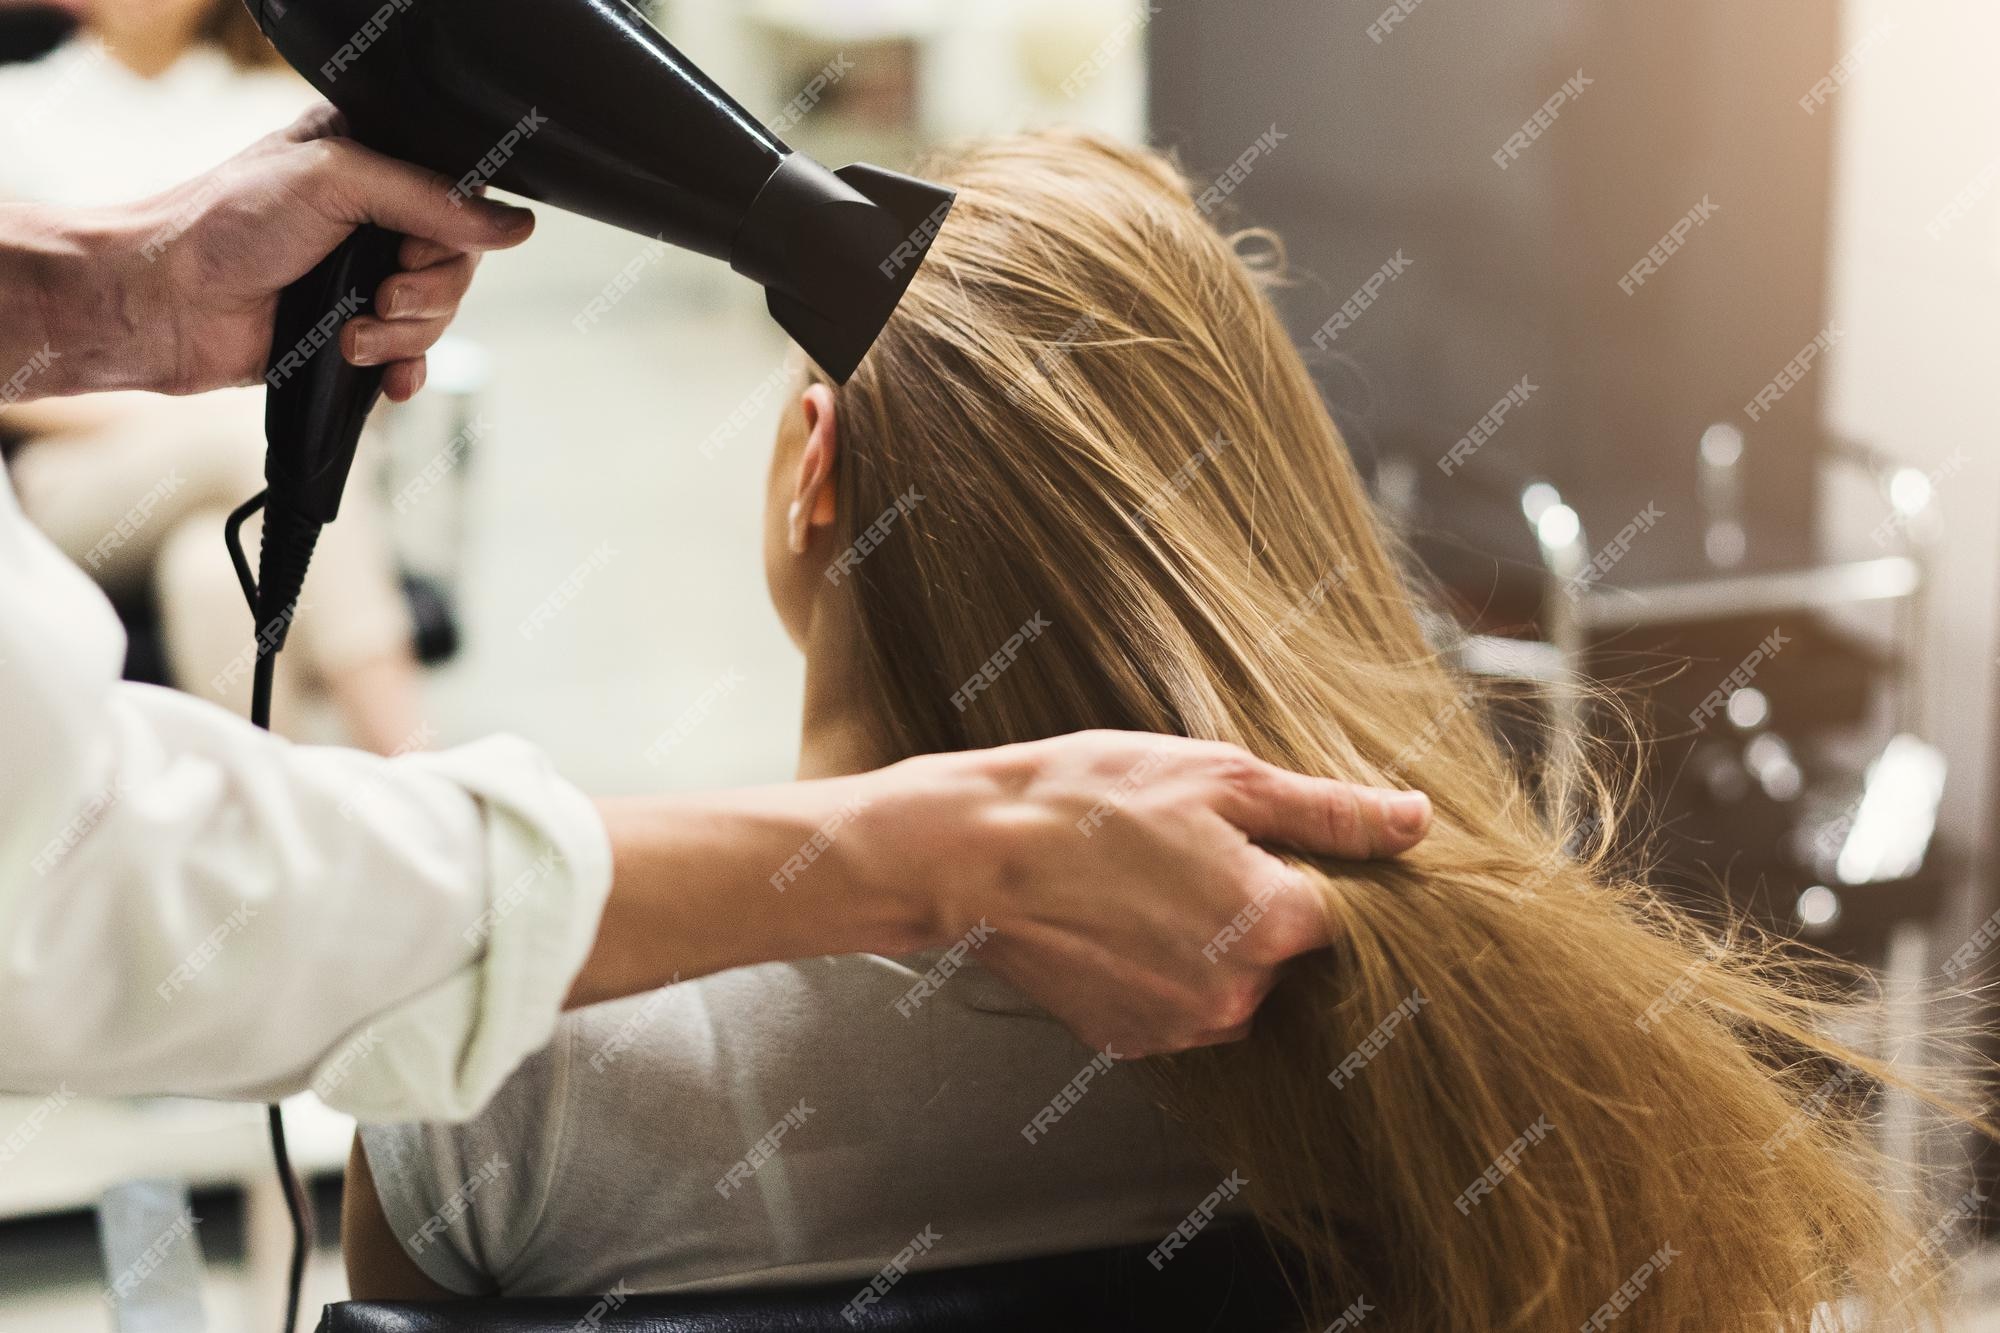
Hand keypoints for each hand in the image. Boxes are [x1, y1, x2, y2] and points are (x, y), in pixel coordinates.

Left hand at [37, 105, 533, 399]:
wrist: (163, 303)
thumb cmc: (223, 224)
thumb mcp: (336, 182)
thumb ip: (431, 199)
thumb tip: (516, 224)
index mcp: (373, 161)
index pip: (460, 195)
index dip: (454, 230)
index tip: (410, 243)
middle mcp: (374, 219)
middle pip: (458, 264)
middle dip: (427, 293)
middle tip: (381, 294)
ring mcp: (364, 279)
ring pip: (437, 317)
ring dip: (402, 336)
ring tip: (351, 334)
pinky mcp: (352, 334)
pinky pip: (413, 360)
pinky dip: (403, 371)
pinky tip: (381, 374)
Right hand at [572, 733, 1428, 1058]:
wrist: (966, 853)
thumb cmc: (1087, 799)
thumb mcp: (1221, 776)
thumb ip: (1330, 811)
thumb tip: (1416, 823)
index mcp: (1275, 922)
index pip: (1346, 910)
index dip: (1313, 865)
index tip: (1264, 836)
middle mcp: (1239, 994)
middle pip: (1285, 946)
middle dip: (1253, 896)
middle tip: (1185, 844)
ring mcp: (1182, 1027)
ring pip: (1231, 977)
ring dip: (1206, 934)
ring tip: (1141, 875)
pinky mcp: (1131, 1042)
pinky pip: (1176, 1003)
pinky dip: (1158, 966)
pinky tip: (1114, 916)